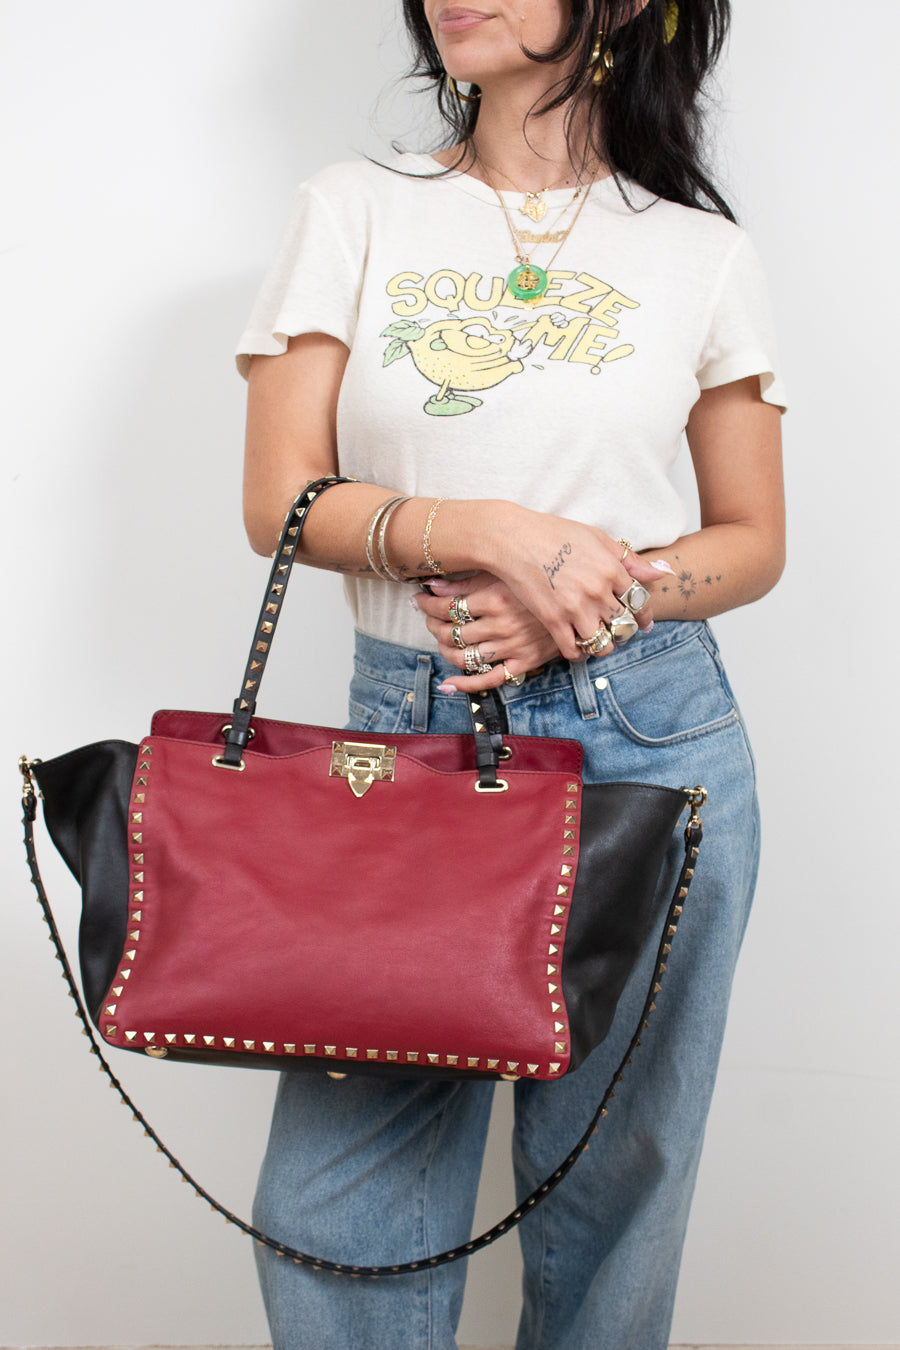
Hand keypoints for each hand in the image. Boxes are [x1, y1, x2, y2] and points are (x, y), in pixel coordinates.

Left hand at [412, 572, 559, 693]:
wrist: (579, 601)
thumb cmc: (540, 581)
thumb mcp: (505, 573)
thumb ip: (467, 581)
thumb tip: (431, 585)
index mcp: (496, 598)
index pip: (446, 607)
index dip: (425, 604)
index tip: (419, 599)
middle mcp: (502, 625)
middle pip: (450, 632)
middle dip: (432, 625)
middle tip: (428, 617)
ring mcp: (512, 646)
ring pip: (463, 656)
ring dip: (444, 650)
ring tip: (440, 639)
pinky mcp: (523, 662)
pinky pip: (489, 680)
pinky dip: (465, 685)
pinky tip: (448, 684)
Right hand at [485, 505, 662, 661]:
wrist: (513, 539)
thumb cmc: (554, 533)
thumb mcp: (597, 537)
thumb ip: (629, 559)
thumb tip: (662, 572)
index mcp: (611, 569)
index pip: (639, 601)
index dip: (644, 614)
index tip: (643, 621)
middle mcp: (597, 592)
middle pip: (624, 625)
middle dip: (625, 631)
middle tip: (620, 632)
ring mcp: (575, 608)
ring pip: (603, 643)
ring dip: (604, 646)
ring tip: (600, 641)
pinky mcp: (552, 620)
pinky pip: (574, 649)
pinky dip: (579, 653)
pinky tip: (577, 647)